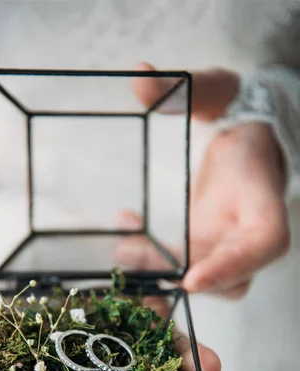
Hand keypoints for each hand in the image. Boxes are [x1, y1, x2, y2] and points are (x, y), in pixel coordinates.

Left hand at [117, 63, 290, 298]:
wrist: (246, 141)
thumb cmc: (239, 117)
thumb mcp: (217, 92)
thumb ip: (184, 87)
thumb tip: (139, 74)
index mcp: (264, 201)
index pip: (263, 244)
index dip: (231, 267)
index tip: (191, 280)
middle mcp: (248, 234)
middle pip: (223, 275)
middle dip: (173, 271)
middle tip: (128, 252)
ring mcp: (226, 247)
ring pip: (198, 280)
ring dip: (157, 273)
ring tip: (122, 246)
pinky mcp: (203, 251)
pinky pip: (179, 270)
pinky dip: (150, 265)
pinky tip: (126, 233)